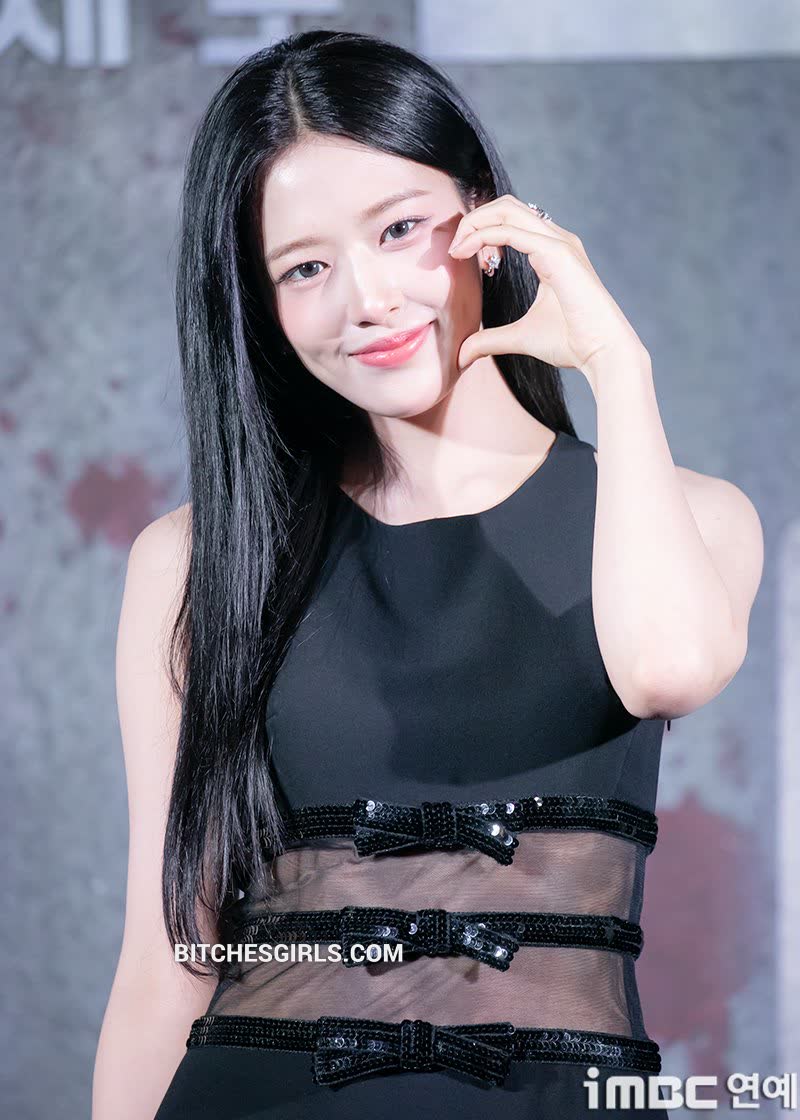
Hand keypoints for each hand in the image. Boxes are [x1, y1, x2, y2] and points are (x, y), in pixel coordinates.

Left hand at [448, 195, 648, 384]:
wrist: (603, 352)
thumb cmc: (572, 343)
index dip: (479, 229)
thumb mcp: (520, 337)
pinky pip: (511, 231)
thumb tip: (461, 356)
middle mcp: (557, 240)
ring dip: (475, 223)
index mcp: (552, 251)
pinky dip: (483, 235)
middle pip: (506, 206)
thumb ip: (489, 340)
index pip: (510, 220)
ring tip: (456, 248)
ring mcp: (559, 243)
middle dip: (473, 219)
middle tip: (452, 248)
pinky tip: (466, 252)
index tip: (457, 254)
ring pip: (507, 210)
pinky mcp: (557, 253)